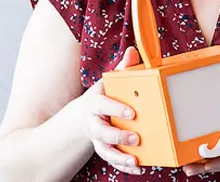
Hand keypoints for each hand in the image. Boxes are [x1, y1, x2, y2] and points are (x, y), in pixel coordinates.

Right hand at [71, 46, 142, 174]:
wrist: (81, 118)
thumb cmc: (101, 97)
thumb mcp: (108, 82)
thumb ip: (121, 68)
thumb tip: (133, 50)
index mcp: (95, 103)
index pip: (102, 105)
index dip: (115, 109)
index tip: (132, 113)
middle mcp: (93, 123)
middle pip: (101, 132)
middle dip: (117, 137)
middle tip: (136, 138)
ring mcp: (97, 139)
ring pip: (105, 151)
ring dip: (120, 157)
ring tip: (135, 160)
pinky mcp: (103, 150)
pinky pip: (112, 160)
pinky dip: (124, 166)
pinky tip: (138, 168)